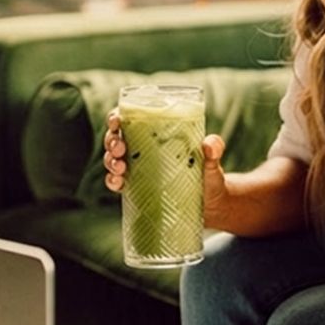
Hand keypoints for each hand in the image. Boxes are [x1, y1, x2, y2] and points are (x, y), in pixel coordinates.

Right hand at [103, 112, 230, 230]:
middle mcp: (141, 148)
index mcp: (154, 133)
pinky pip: (116, 182)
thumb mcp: (212, 161)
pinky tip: (117, 183)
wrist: (210, 206)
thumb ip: (214, 149)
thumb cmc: (209, 175)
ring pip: (112, 159)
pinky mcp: (135, 189)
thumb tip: (209, 145)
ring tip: (120, 168)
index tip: (117, 122)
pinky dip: (112, 181)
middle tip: (120, 148)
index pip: (128, 118)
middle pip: (115, 138)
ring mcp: (136, 169)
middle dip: (112, 141)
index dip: (116, 117)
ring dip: (110, 161)